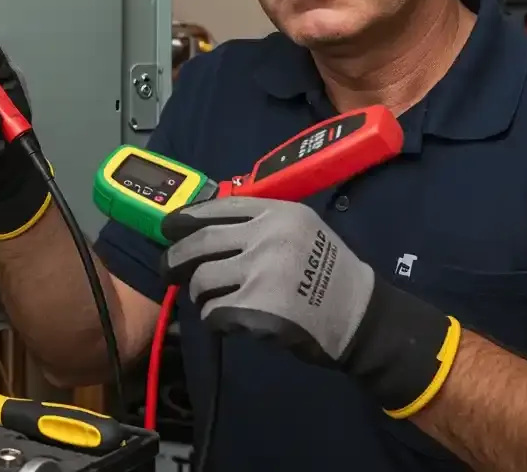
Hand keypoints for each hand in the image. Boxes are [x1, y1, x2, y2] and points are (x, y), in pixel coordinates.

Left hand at [160, 197, 461, 418]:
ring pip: (202, 279)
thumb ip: (262, 224)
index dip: (186, 217)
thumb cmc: (329, 273)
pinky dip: (214, 317)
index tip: (168, 227)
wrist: (359, 315)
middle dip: (176, 257)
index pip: (219, 208)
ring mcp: (261, 271)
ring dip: (199, 293)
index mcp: (278, 212)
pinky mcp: (257, 307)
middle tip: (168, 269)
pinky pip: (215, 310)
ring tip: (208, 300)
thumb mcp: (303, 229)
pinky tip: (227, 319)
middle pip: (201, 242)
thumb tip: (208, 228)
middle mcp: (267, 236)